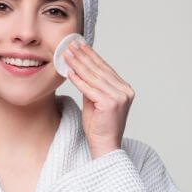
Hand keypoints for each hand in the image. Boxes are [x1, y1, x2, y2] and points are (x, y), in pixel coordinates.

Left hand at [63, 40, 134, 158]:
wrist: (105, 146)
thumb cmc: (99, 126)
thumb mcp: (95, 101)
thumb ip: (92, 86)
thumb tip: (79, 69)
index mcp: (124, 89)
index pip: (105, 68)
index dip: (91, 55)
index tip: (80, 45)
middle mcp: (124, 91)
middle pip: (99, 70)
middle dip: (83, 56)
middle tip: (71, 45)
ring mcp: (119, 97)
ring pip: (94, 77)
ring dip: (78, 64)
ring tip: (67, 54)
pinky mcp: (110, 103)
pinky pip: (90, 89)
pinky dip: (78, 80)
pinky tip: (69, 71)